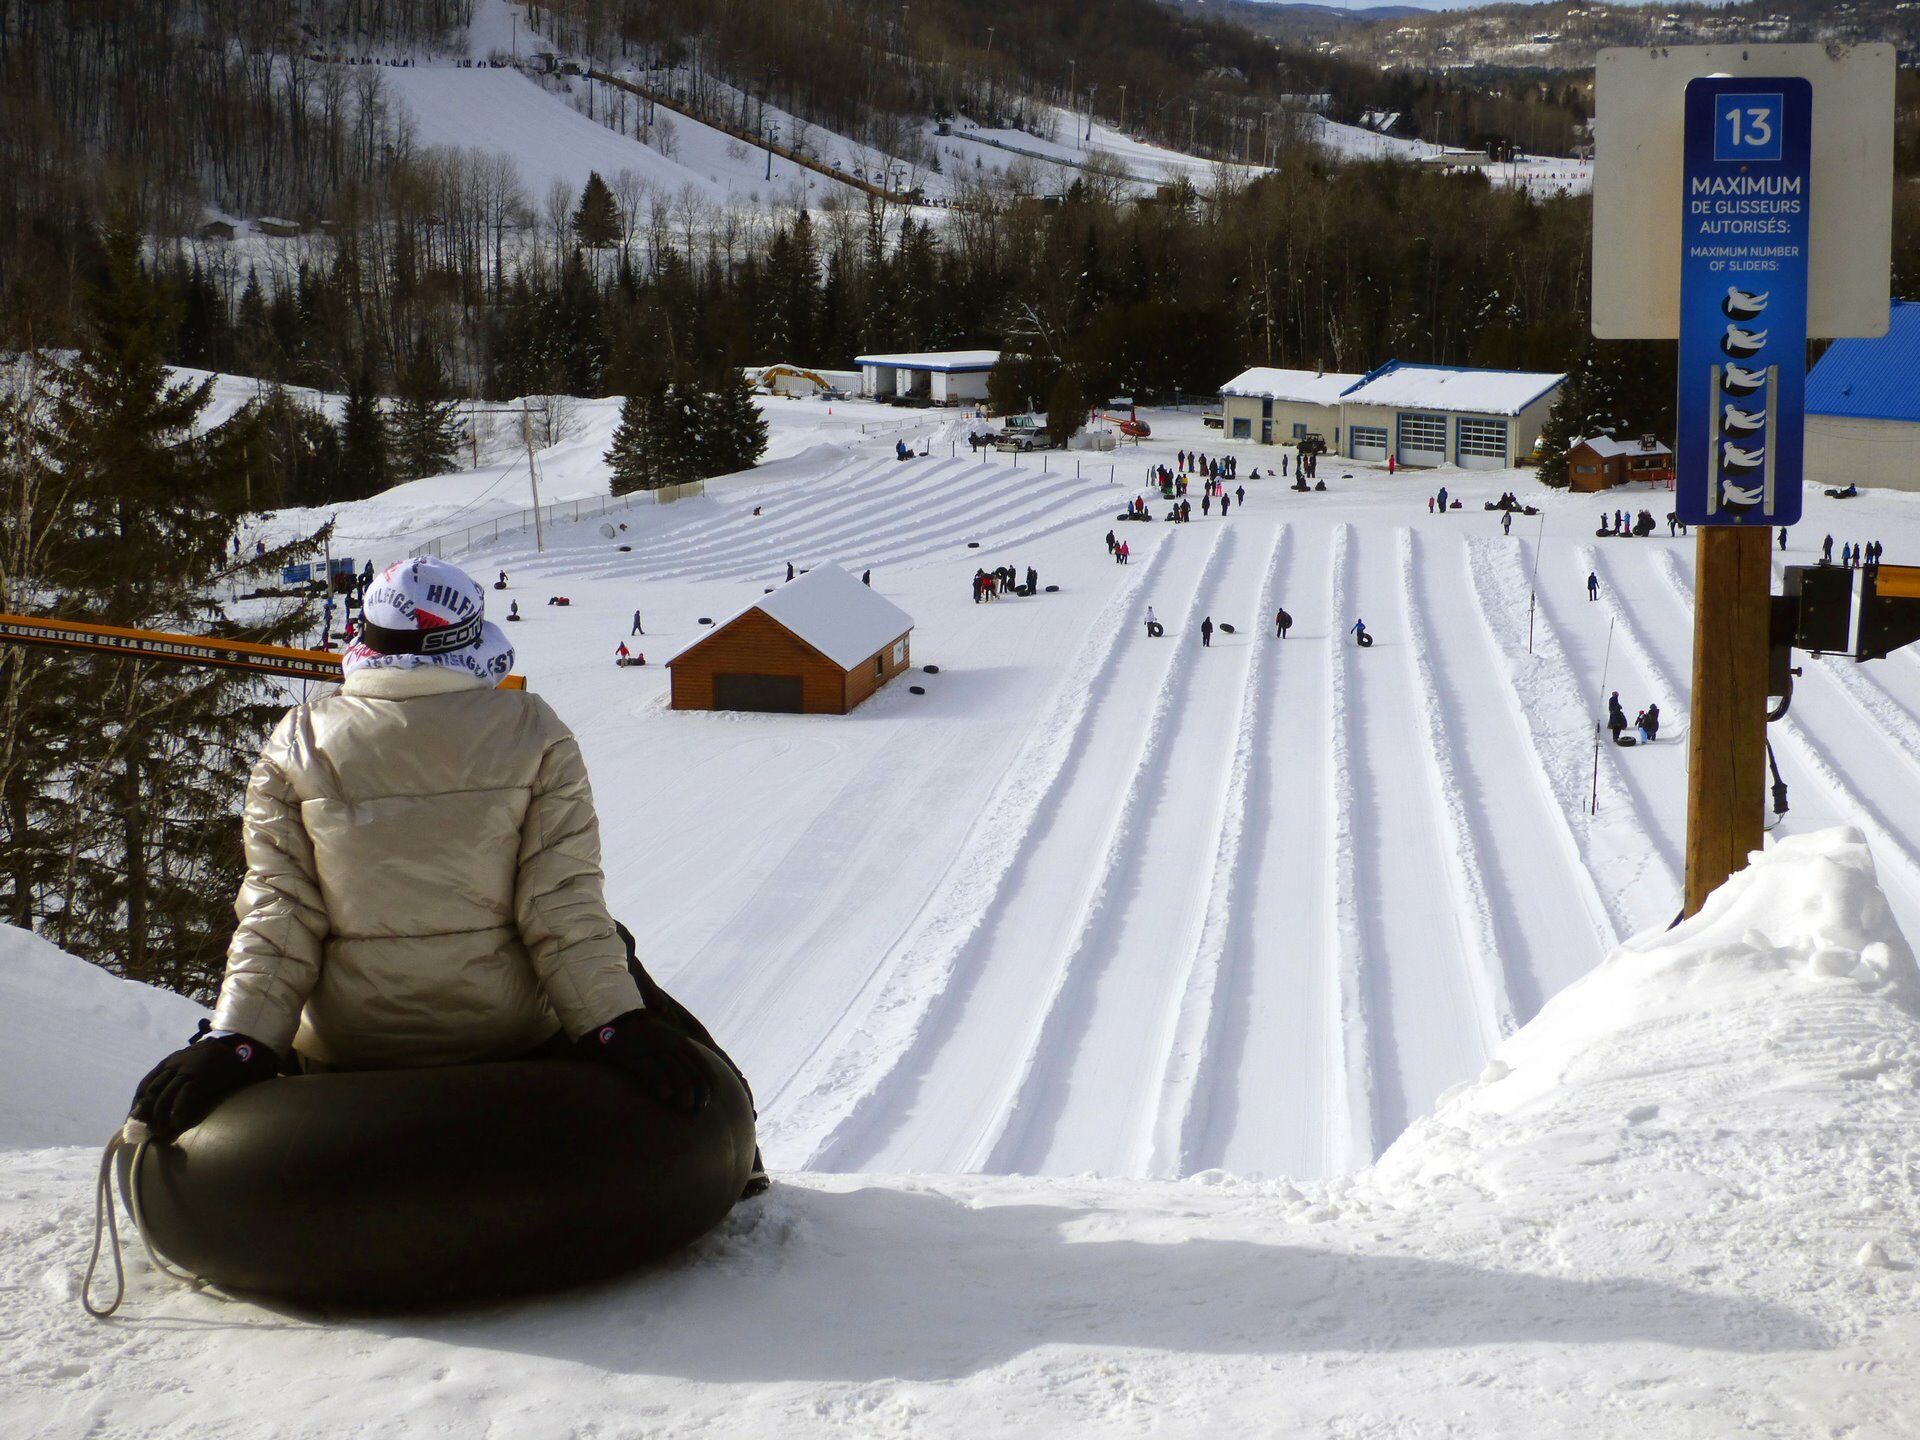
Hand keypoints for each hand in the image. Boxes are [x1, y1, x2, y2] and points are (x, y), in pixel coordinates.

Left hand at [129, 1028, 278, 1142]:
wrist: (238, 1048)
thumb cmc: (214, 1060)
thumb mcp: (190, 1063)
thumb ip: (177, 1076)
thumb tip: (164, 1100)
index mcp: (168, 1062)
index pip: (145, 1086)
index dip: (137, 1105)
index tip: (134, 1121)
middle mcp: (173, 1065)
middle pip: (151, 1094)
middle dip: (144, 1115)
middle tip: (145, 1131)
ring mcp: (186, 1070)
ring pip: (164, 1097)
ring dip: (160, 1118)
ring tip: (162, 1132)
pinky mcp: (200, 1077)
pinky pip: (183, 1097)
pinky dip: (177, 1111)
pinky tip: (176, 1123)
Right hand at [580, 1010, 711, 1112]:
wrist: (599, 1024)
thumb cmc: (629, 1039)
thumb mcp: (654, 1042)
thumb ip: (670, 1057)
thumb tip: (681, 1083)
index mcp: (674, 1037)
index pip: (698, 1059)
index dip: (708, 1078)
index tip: (711, 1097)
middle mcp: (664, 1038)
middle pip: (689, 1066)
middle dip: (698, 1089)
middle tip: (698, 1108)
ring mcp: (647, 1045)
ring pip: (674, 1068)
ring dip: (683, 1089)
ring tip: (685, 1105)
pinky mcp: (629, 1053)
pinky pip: (650, 1068)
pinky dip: (660, 1082)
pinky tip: (664, 1095)